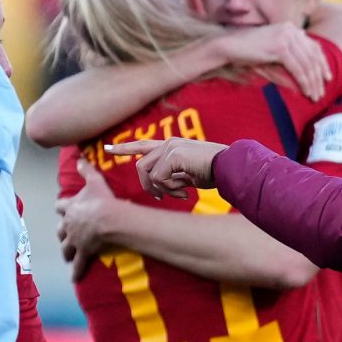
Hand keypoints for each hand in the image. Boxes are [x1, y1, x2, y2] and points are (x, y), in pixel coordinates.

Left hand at [54, 160, 123, 270]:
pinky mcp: (83, 252)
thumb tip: (79, 157)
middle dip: (62, 232)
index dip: (63, 208)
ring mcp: (75, 239)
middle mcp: (69, 225)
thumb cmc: (102, 200)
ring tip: (67, 256)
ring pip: (66, 247)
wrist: (108, 219)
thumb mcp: (94, 181)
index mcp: (71, 208)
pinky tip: (74, 279)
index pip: (61, 207)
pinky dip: (76, 272)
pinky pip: (78, 264)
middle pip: (61, 230)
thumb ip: (86, 170)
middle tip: (66, 235)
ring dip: (66, 251)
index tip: (63, 209)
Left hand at [108, 138, 223, 198]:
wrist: (233, 167)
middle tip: (160, 197)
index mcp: (173, 146)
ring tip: (179, 194)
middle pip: (141, 165)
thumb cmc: (218, 173)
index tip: (108, 149)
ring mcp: (170, 148)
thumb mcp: (192, 174)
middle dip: (148, 185)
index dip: (125, 148)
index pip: (143, 144)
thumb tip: (164, 188)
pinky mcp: (173, 155)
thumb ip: (175, 176)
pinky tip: (184, 192)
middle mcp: (169, 144)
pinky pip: (159, 178)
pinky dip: (169, 189)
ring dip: (160, 188)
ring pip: (147, 172)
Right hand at [215, 23, 327, 99]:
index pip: (314, 47)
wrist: (228, 47)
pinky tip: (306, 92)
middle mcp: (291, 30)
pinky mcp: (280, 48)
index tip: (327, 78)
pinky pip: (298, 69)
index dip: (323, 64)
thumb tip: (308, 65)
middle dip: (319, 77)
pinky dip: (304, 82)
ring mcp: (286, 37)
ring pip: (307, 64)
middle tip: (322, 92)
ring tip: (315, 96)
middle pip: (313, 57)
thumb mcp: (274, 49)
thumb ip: (291, 52)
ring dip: (313, 83)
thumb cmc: (249, 51)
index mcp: (291, 28)